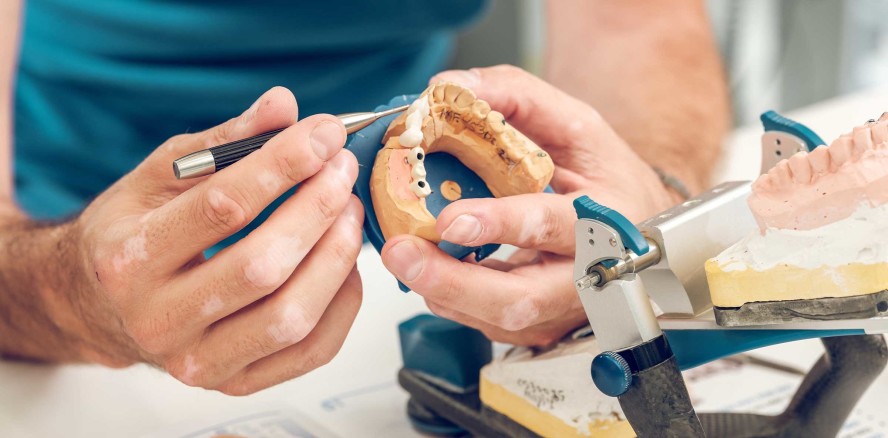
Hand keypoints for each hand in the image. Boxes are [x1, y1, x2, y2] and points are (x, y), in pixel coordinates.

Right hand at [48, 87, 362, 393]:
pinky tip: (345, 263)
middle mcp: (157, 320)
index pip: (223, 207)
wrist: (99, 306)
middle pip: (262, 266)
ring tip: (350, 210)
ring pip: (290, 316)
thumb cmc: (133, 233)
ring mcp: (197, 361)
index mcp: (129, 259)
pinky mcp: (233, 384)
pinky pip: (309, 351)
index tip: (324, 133)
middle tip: (343, 169)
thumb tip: (283, 104)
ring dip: (336, 256)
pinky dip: (342, 303)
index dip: (284, 164)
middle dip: (317, 208)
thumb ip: (223, 141)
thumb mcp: (160, 176)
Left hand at [381, 66, 676, 345]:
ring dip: (443, 292)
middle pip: (521, 299)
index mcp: (609, 218)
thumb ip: (518, 98)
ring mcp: (563, 309)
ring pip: (500, 320)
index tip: (450, 219)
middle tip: (402, 253)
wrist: (636, 227)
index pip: (554, 225)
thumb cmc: (609, 176)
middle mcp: (591, 275)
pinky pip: (488, 324)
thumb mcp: (577, 124)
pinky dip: (451, 298)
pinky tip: (430, 269)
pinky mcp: (541, 326)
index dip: (501, 225)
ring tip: (403, 257)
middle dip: (453, 281)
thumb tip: (450, 88)